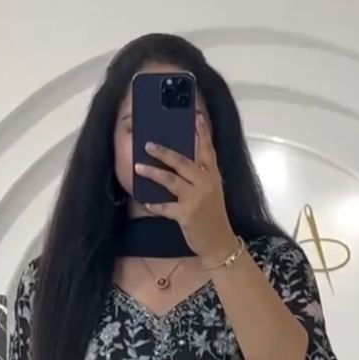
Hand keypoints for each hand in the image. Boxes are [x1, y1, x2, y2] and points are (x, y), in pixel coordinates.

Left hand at [135, 115, 237, 261]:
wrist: (219, 242)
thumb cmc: (213, 216)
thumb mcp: (212, 192)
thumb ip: (200, 177)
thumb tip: (180, 164)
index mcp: (213, 176)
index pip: (208, 150)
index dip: (202, 133)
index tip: (195, 117)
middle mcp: (205, 183)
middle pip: (183, 162)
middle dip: (164, 152)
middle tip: (148, 144)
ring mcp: (196, 198)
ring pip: (171, 180)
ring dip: (153, 173)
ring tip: (138, 167)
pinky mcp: (186, 214)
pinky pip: (166, 207)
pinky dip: (155, 205)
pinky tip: (147, 202)